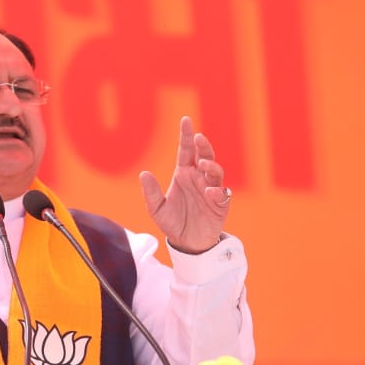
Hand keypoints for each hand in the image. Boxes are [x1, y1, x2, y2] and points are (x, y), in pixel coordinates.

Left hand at [139, 116, 231, 254]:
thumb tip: (143, 173)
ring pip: (215, 171)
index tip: (185, 120)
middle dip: (203, 145)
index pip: (186, 151)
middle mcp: (198, 178)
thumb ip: (151, 192)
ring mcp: (210, 190)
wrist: (187, 244)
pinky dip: (216, 192)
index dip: (186, 136)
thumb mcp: (156, 209)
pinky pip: (221, 195)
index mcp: (183, 174)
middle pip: (204, 155)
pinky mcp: (220, 205)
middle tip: (199, 137)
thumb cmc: (173, 223)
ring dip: (211, 164)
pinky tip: (209, 192)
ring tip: (202, 163)